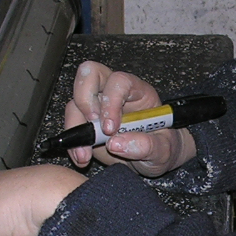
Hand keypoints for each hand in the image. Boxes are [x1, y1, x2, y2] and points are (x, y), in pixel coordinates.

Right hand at [64, 61, 196, 176]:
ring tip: (85, 155)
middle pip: (89, 75)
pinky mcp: (86, 123)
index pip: (119, 81)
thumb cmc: (164, 147)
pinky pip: (71, 125)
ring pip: (75, 102)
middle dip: (85, 100)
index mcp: (138, 91)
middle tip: (92, 128)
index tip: (110, 128)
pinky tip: (82, 158)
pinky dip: (72, 143)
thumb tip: (116, 143)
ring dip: (75, 128)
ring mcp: (97, 106)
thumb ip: (147, 146)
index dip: (111, 100)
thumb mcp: (164, 151)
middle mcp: (115, 93)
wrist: (156, 159)